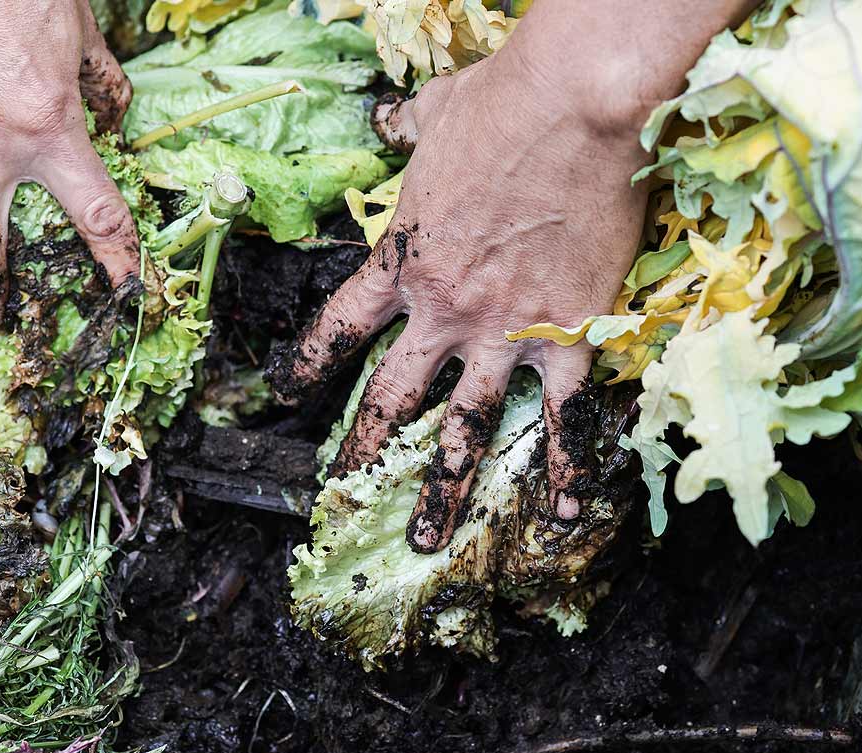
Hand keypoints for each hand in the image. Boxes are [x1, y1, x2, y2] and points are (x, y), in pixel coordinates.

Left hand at [268, 0, 757, 552]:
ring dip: (445, 490)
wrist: (573, 107)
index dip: (309, 363)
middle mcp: (444, 312)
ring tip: (429, 540)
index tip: (289, 393)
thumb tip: (388, 117)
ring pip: (465, 429)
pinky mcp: (570, 336)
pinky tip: (559, 511)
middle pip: (390, 398)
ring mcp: (505, 332)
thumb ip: (405, 128)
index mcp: (403, 262)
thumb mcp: (435, 113)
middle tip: (343, 494)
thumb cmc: (501, 104)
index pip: (339, 328)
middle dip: (363, 452)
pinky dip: (564, 466)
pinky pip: (565, 416)